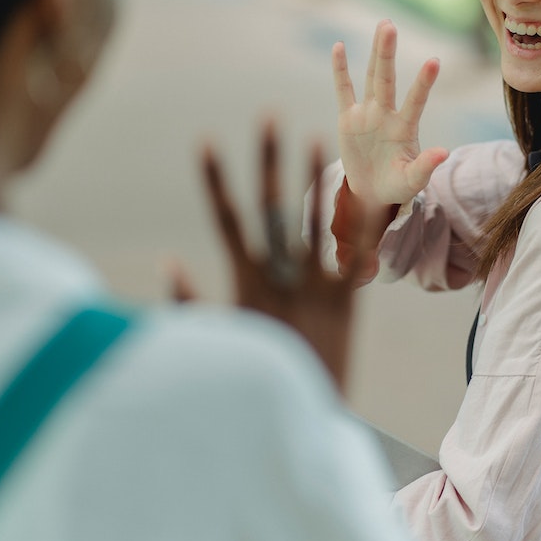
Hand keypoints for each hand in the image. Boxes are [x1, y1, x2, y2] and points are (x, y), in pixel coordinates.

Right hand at [180, 122, 378, 392]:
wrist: (294, 425)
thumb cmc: (248, 383)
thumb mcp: (213, 341)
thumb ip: (188, 300)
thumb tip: (170, 260)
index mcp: (244, 284)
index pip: (225, 220)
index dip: (216, 179)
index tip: (206, 140)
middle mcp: (279, 277)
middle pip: (271, 206)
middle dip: (268, 160)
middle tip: (269, 115)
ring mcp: (314, 287)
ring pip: (315, 220)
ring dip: (316, 177)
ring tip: (320, 135)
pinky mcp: (346, 303)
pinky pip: (356, 258)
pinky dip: (362, 227)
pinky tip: (370, 194)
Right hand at [333, 20, 448, 207]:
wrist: (373, 192)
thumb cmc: (397, 185)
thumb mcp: (412, 181)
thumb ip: (425, 167)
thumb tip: (444, 152)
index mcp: (405, 128)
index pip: (416, 101)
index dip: (423, 83)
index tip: (434, 60)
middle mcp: (387, 114)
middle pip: (386, 79)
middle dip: (386, 53)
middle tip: (389, 24)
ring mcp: (368, 114)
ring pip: (370, 77)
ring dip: (375, 53)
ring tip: (383, 25)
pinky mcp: (348, 118)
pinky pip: (343, 90)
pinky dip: (340, 70)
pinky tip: (340, 47)